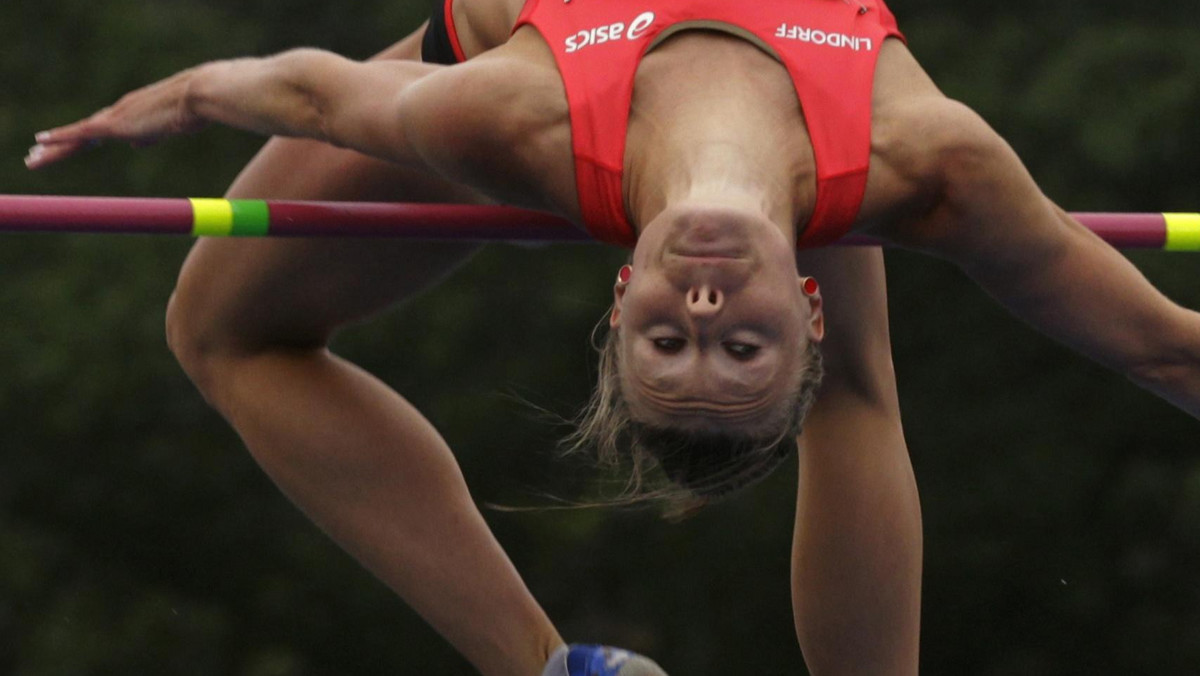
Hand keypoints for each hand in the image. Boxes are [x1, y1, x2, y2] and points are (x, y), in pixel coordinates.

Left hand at [25, 69, 207, 168]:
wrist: (195, 96)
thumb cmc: (192, 112)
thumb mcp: (168, 128)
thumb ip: (150, 135)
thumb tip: (136, 145)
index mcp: (131, 115)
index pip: (98, 131)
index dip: (80, 141)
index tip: (65, 149)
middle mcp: (117, 113)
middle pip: (81, 134)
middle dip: (57, 147)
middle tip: (35, 157)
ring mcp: (114, 116)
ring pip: (75, 135)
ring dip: (52, 149)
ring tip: (31, 159)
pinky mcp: (115, 124)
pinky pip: (80, 132)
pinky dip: (59, 137)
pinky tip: (40, 142)